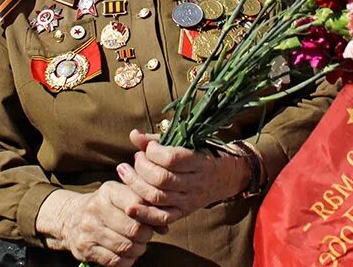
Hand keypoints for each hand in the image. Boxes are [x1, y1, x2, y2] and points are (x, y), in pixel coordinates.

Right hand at [35, 185, 167, 266]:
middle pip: (134, 229)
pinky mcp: (85, 248)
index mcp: (108, 191)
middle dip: (146, 236)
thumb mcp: (121, 197)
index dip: (152, 216)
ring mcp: (89, 230)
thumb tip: (165, 224)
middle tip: (146, 235)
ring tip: (138, 245)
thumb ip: (144, 206)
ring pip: (126, 247)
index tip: (156, 221)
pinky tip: (127, 255)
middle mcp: (96, 209)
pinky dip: (127, 261)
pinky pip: (115, 261)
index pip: (138, 205)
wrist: (70, 217)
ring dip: (138, 249)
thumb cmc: (105, 206)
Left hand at [116, 130, 249, 222]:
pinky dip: (144, 214)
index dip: (153, 151)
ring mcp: (189, 200)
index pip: (171, 159)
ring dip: (136, 184)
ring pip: (158, 197)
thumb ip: (159, 139)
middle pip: (162, 179)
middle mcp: (196, 183)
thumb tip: (134, 134)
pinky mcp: (183, 213)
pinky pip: (162, 218)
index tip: (149, 146)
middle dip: (142, 167)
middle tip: (137, 157)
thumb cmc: (202, 153)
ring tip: (127, 171)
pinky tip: (129, 206)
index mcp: (199, 162)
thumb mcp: (186, 141)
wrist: (225, 177)